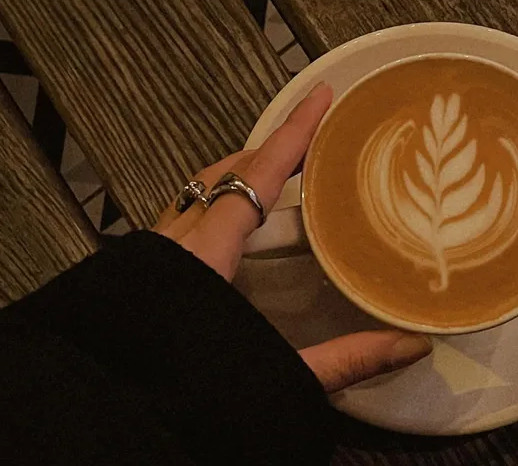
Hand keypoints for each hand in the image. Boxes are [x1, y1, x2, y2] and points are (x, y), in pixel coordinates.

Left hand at [153, 82, 432, 392]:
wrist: (107, 421)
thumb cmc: (183, 393)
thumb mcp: (274, 375)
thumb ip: (344, 360)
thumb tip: (411, 346)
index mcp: (207, 255)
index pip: (258, 176)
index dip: (294, 134)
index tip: (321, 97)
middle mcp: (173, 243)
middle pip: (224, 174)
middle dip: (268, 149)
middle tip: (308, 138)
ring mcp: (150, 256)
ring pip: (196, 193)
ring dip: (236, 175)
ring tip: (272, 174)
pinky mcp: (139, 274)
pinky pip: (180, 218)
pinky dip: (211, 205)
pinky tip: (225, 228)